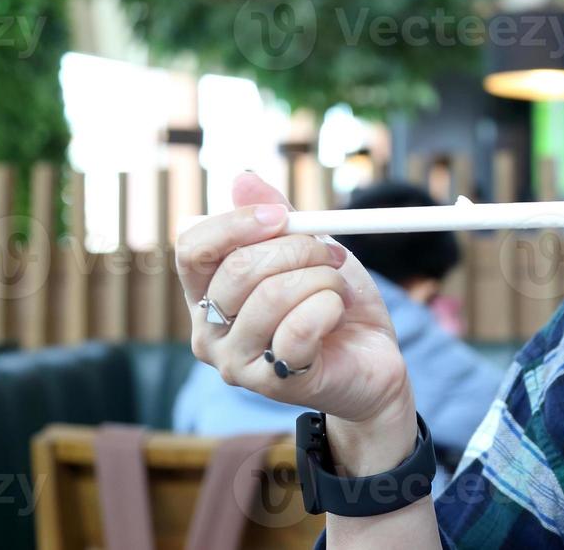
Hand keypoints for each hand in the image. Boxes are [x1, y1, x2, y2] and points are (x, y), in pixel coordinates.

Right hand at [176, 172, 414, 430]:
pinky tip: (337, 314)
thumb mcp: (307, 249)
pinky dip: (330, 307)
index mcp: (206, 293)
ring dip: (322, 279)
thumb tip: (243, 178)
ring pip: (273, 295)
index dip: (236, 223)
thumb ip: (276, 217)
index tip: (283, 216)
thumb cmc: (331, 301)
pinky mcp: (272, 384)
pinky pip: (300, 327)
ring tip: (337, 288)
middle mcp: (208, 331)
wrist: (371, 357)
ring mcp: (236, 363)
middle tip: (332, 252)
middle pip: (238, 270)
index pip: (192, 249)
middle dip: (297, 249)